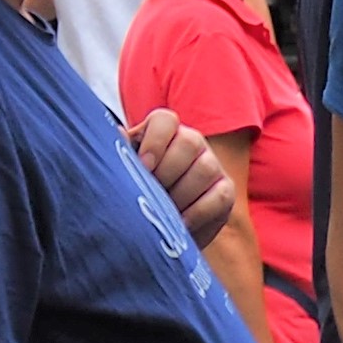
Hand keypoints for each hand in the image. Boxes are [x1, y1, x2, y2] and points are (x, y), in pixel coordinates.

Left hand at [130, 106, 237, 250]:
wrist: (163, 222)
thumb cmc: (141, 188)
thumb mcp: (129, 169)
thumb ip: (123, 151)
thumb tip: (116, 134)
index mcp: (165, 130)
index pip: (165, 120)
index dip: (155, 141)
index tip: (144, 166)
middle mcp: (192, 141)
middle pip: (189, 141)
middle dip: (168, 170)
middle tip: (154, 192)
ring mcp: (213, 164)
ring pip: (205, 168)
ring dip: (182, 193)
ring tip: (166, 209)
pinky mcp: (226, 190)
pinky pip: (220, 196)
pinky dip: (198, 212)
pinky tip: (182, 222)